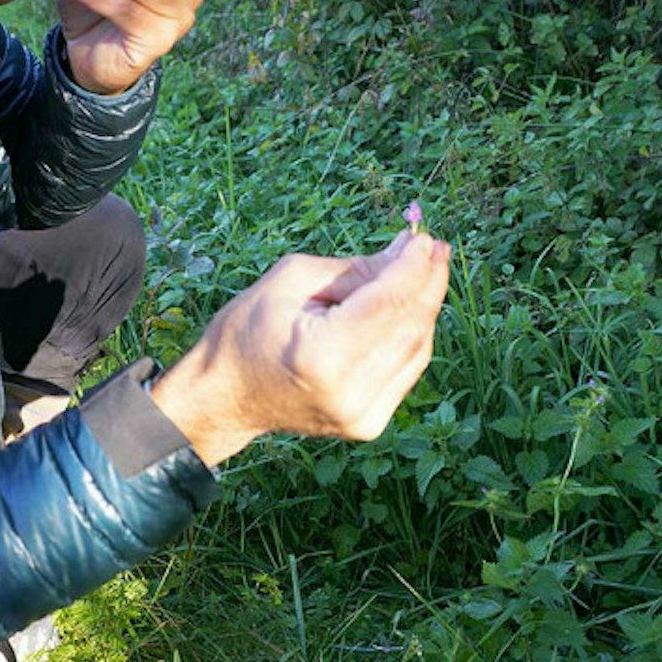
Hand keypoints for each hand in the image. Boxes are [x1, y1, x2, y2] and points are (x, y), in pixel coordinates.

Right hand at [151, 231, 452, 467]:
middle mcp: (350, 391)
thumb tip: (408, 249)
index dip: (414, 267)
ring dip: (426, 306)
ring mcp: (363, 415)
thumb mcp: (292, 281)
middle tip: (437, 247)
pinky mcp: (369, 424)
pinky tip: (413, 308)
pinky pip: (408, 369)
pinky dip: (414, 335)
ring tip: (428, 269)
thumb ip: (356, 269)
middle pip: (410, 325)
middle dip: (428, 281)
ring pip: (418, 348)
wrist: (225, 399)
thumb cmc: (247, 332)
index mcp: (323, 355)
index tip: (424, 237)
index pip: (389, 302)